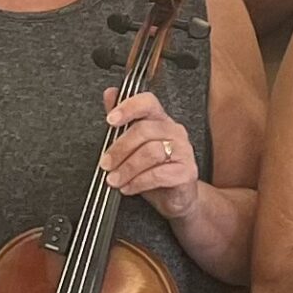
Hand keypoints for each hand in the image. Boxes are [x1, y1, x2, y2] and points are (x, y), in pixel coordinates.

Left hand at [102, 88, 199, 220]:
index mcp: (161, 120)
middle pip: (144, 130)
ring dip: (127, 168)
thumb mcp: (133, 145)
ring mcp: (183, 151)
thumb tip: (110, 94)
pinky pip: (158, 174)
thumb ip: (123, 120)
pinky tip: (128, 187)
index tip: (110, 120)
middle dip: (119, 149)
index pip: (148, 102)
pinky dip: (138, 182)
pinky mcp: (187, 172)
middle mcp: (175, 132)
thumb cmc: (154, 170)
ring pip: (150, 152)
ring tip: (114, 180)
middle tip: (105, 164)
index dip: (128, 107)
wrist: (176, 198)